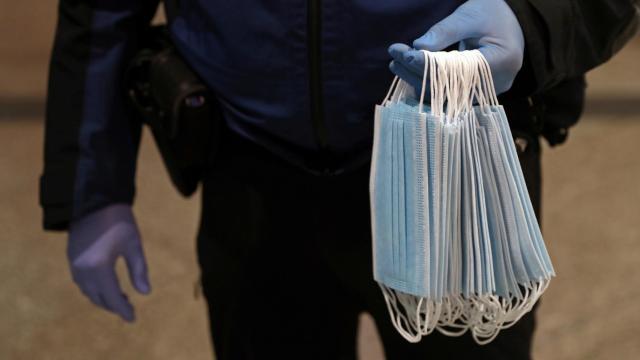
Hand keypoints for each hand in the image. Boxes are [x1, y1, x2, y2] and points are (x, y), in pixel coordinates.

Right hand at [67, 204, 150, 321]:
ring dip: (102, 298)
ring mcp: (74, 263)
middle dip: (113, 306)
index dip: (123, 310)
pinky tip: (105, 284)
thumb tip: (145, 293)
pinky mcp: (71, 256)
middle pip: (97, 297)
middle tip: (129, 308)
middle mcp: (82, 269)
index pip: (112, 297)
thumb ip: (139, 270)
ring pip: (87, 291)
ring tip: (120, 297)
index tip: (133, 319)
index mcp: (99, 267)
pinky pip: (81, 281)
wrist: (94, 199)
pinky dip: (93, 288)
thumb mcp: (133, 244)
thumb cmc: (119, 220)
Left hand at [388, 0, 524, 94]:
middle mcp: (497, 83)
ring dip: (419, 80)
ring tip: (397, 64)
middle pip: (449, 87)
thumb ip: (444, 31)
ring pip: (446, 95)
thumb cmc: (491, 13)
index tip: (404, 54)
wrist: (509, 20)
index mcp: (501, 61)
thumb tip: (417, 48)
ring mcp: (487, 92)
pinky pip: (449, 95)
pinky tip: (409, 73)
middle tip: (394, 57)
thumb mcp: (468, 15)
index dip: (426, 65)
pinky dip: (429, 84)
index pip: (456, 70)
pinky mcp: (477, 93)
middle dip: (417, 73)